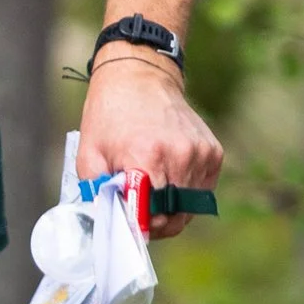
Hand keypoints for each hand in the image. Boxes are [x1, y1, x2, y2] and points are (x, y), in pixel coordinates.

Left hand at [77, 48, 222, 239]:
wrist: (139, 77)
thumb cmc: (110, 115)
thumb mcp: (89, 153)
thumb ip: (97, 191)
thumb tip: (110, 221)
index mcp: (146, 158)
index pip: (151, 217)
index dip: (140, 226)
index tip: (130, 221)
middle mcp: (179, 157)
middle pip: (174, 217)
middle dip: (155, 220)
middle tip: (139, 208)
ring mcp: (200, 154)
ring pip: (191, 207)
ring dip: (172, 207)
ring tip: (153, 187)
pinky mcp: (214, 153)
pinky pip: (202, 190)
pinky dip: (186, 191)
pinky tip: (169, 173)